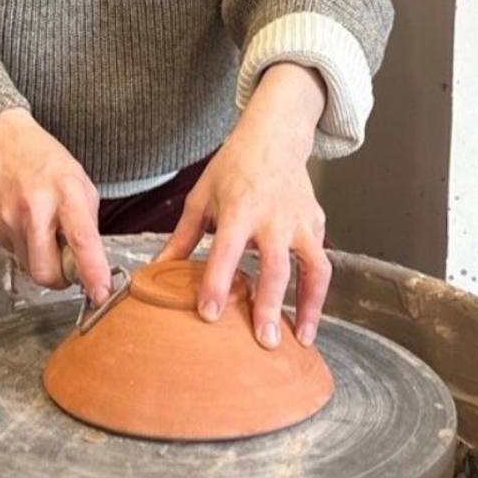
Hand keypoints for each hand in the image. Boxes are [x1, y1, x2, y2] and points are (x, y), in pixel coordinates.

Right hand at [0, 108, 110, 302]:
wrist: (1, 141)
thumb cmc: (47, 163)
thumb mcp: (80, 185)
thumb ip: (88, 226)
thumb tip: (91, 266)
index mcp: (65, 194)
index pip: (82, 241)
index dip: (92, 273)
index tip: (101, 295)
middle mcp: (34, 209)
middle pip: (48, 273)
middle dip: (62, 278)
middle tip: (67, 260)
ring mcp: (9, 220)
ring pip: (31, 270)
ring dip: (44, 262)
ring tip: (46, 234)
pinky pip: (16, 257)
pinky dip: (27, 250)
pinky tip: (29, 226)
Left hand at [159, 63, 329, 348]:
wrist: (275, 135)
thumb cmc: (233, 168)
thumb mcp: (201, 197)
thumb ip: (182, 238)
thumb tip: (157, 272)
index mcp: (239, 209)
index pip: (226, 252)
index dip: (216, 283)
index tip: (208, 314)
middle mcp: (274, 218)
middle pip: (274, 269)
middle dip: (269, 307)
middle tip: (264, 342)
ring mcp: (300, 222)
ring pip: (310, 270)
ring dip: (307, 307)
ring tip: (299, 340)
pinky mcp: (317, 226)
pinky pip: (320, 265)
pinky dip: (317, 294)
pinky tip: (307, 320)